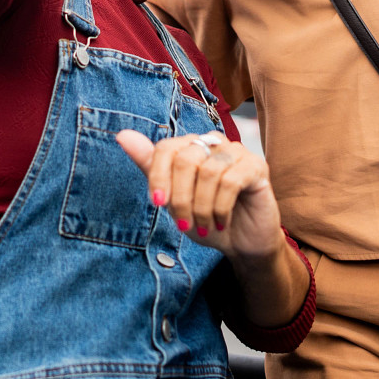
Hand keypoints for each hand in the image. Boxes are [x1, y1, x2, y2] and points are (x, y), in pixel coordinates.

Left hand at [117, 129, 283, 261]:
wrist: (241, 243)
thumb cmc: (205, 219)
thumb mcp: (173, 199)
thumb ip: (151, 168)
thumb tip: (122, 135)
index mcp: (191, 146)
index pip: (165, 148)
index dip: (158, 176)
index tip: (159, 203)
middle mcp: (213, 142)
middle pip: (186, 159)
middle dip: (181, 198)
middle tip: (184, 224)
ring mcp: (237, 152)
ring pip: (208, 172)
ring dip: (201, 207)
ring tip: (204, 225)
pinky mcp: (257, 166)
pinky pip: (231, 181)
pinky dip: (220, 208)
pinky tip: (221, 221)